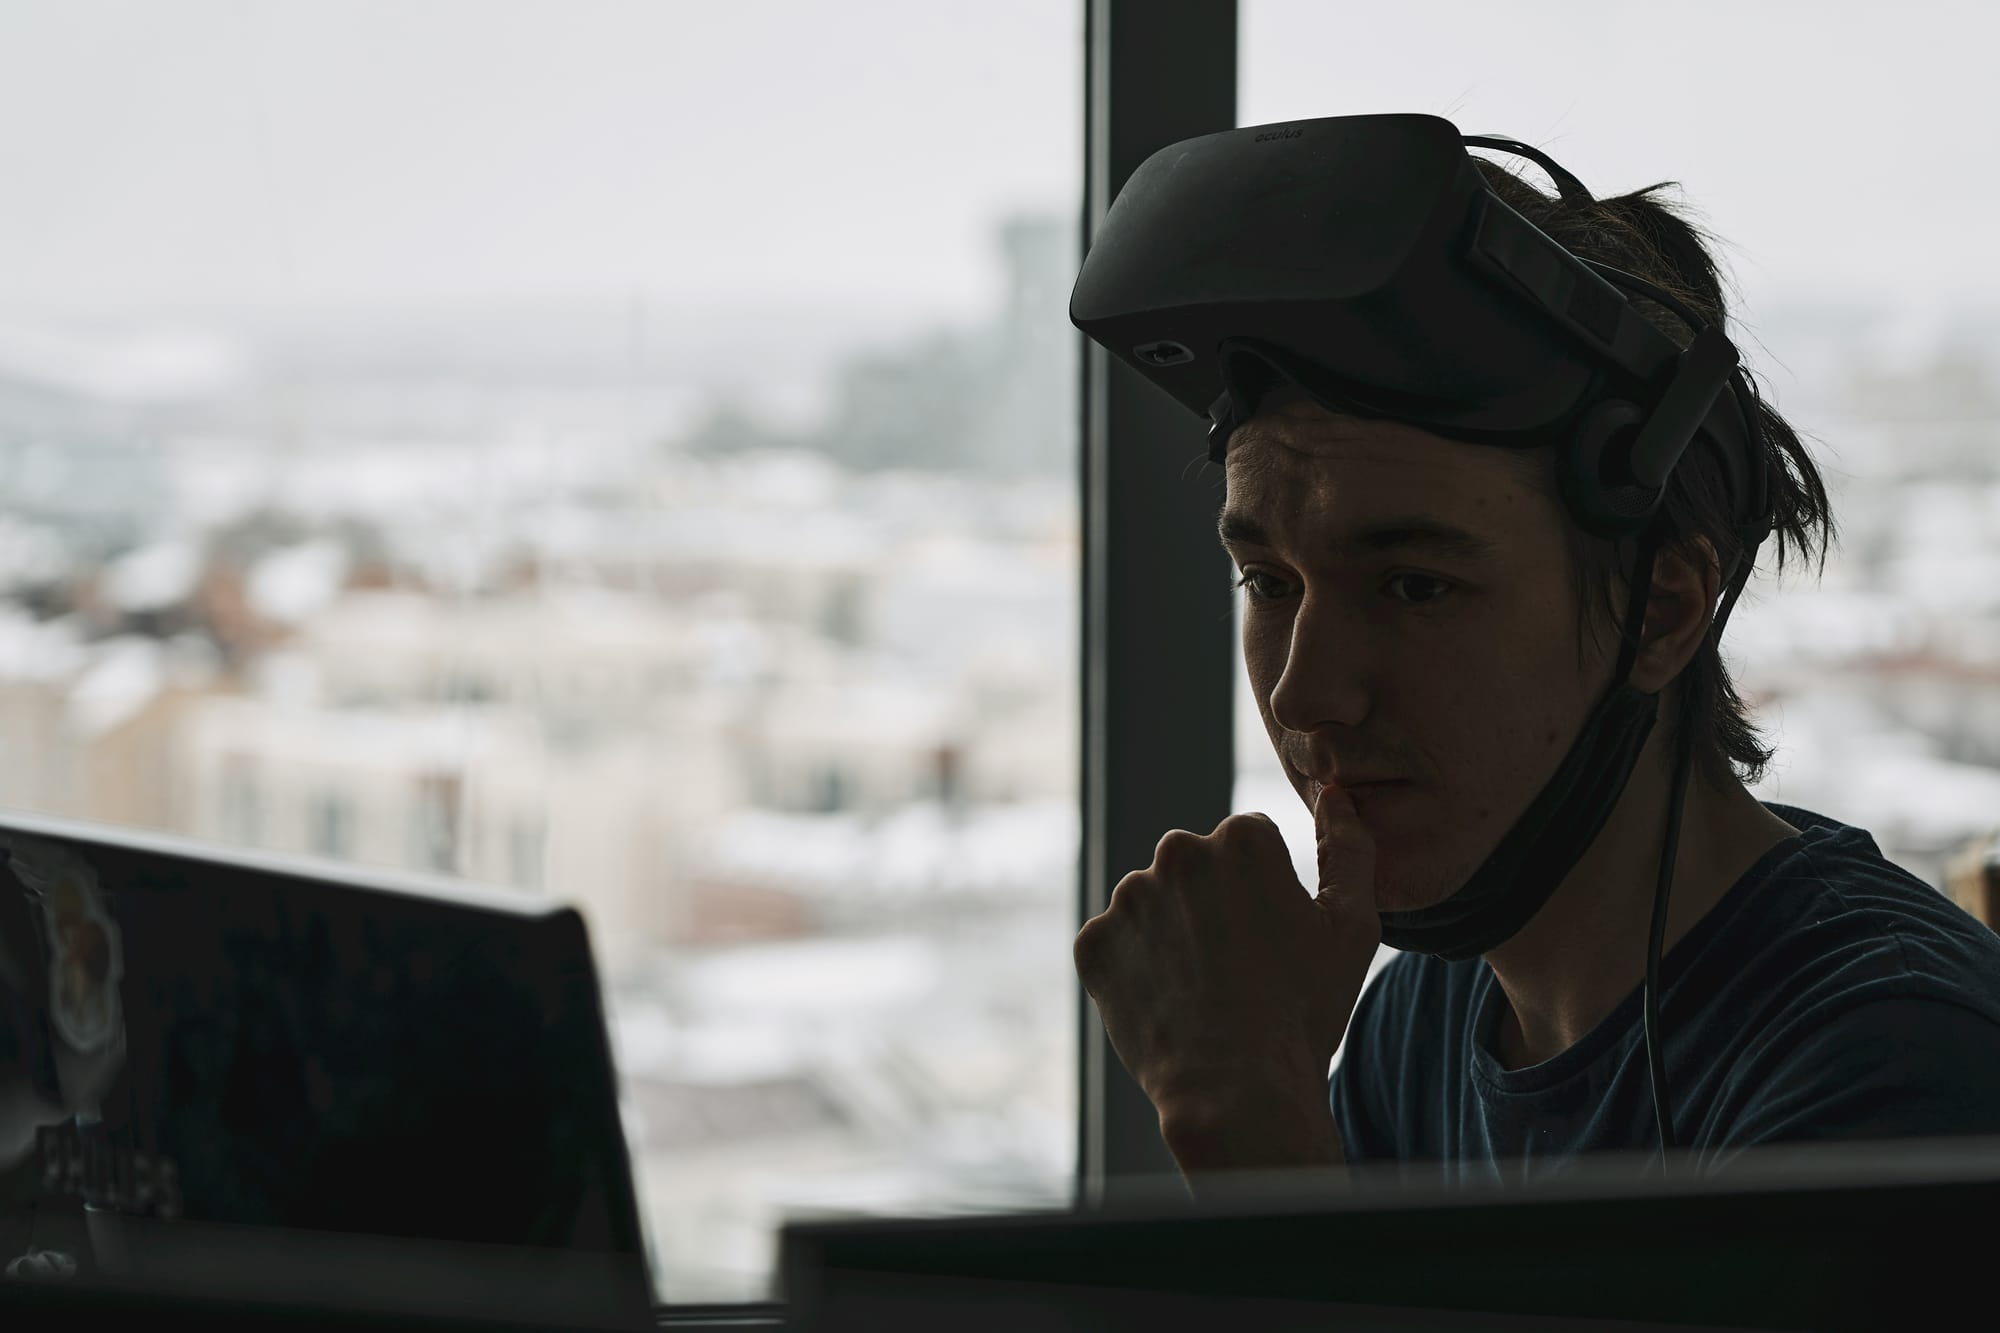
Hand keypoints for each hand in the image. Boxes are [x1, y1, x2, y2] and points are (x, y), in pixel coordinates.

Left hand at [1073, 787, 1382, 1171]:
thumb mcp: (1352, 928)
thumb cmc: (1304, 1011)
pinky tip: (1169, 1003)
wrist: (1234, 1091)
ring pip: (1154, 904)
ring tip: (1203, 989)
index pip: (1249, 845)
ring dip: (1172, 934)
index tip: (1272, 939)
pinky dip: (1136, 969)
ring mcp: (1127, 899)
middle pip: (1197, 868)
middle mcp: (1175, 853)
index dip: (1266, 894)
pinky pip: (1117, 946)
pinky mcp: (1093, 943)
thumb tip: (1336, 796)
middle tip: (1238, 967)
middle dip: (1213, 904)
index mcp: (1240, 840)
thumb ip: (1349, 850)